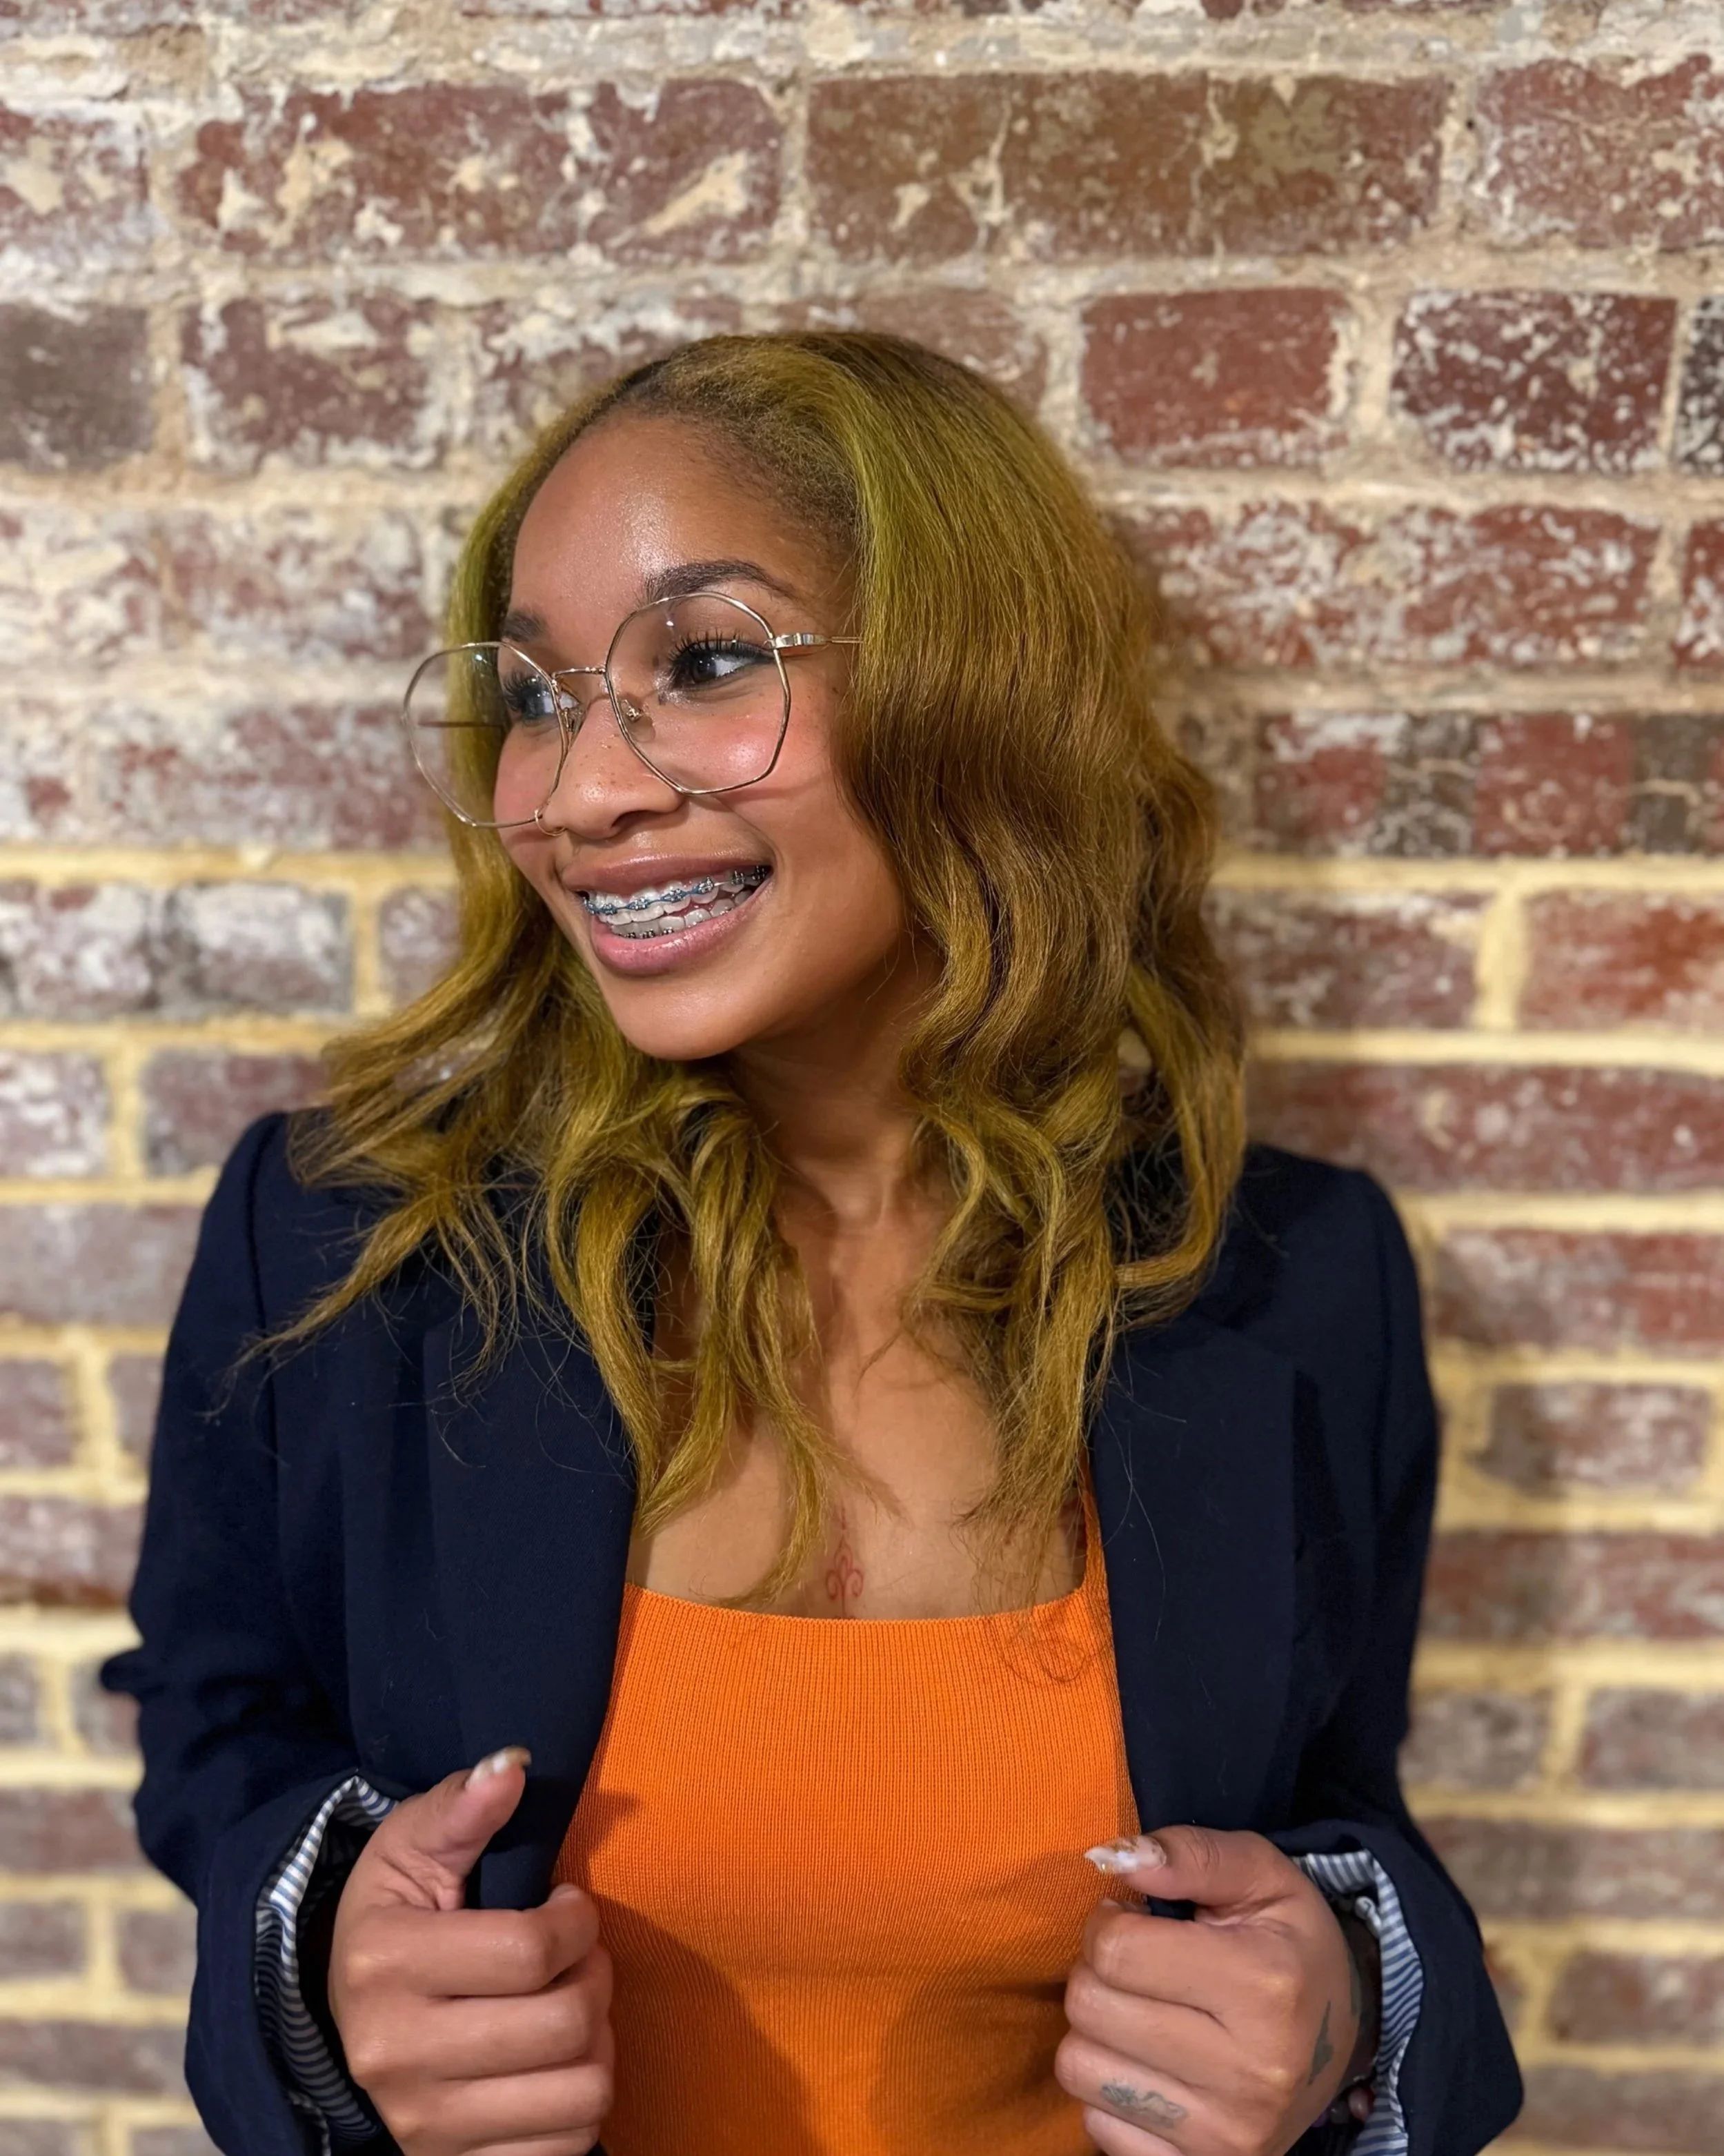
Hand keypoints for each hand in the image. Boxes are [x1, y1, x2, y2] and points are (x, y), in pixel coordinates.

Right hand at [328, 1747, 614, 2155]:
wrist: (345, 2015)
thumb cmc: (393, 1915)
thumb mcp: (410, 1847)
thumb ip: (461, 1807)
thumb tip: (514, 1766)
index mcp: (383, 1965)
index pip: (532, 1950)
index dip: (577, 1921)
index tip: (568, 1906)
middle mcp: (394, 2056)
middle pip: (564, 2024)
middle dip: (593, 1976)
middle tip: (575, 1957)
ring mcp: (424, 2125)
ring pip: (581, 2094)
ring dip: (596, 2043)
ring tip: (568, 2009)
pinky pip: (567, 2150)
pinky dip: (579, 2106)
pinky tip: (555, 2067)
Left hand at [1056, 1827, 1374, 2155]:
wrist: (1342, 2040)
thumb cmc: (1291, 1945)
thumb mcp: (1262, 1876)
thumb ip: (1192, 1853)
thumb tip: (1116, 1858)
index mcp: (1264, 1985)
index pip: (1116, 1950)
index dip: (1107, 1922)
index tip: (1132, 1920)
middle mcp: (1251, 2072)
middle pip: (1090, 2007)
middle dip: (1096, 1972)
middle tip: (1135, 1966)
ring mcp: (1227, 2135)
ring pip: (1080, 2068)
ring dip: (1095, 2032)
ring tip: (1139, 2013)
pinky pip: (1097, 2127)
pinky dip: (1109, 2093)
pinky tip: (1149, 2065)